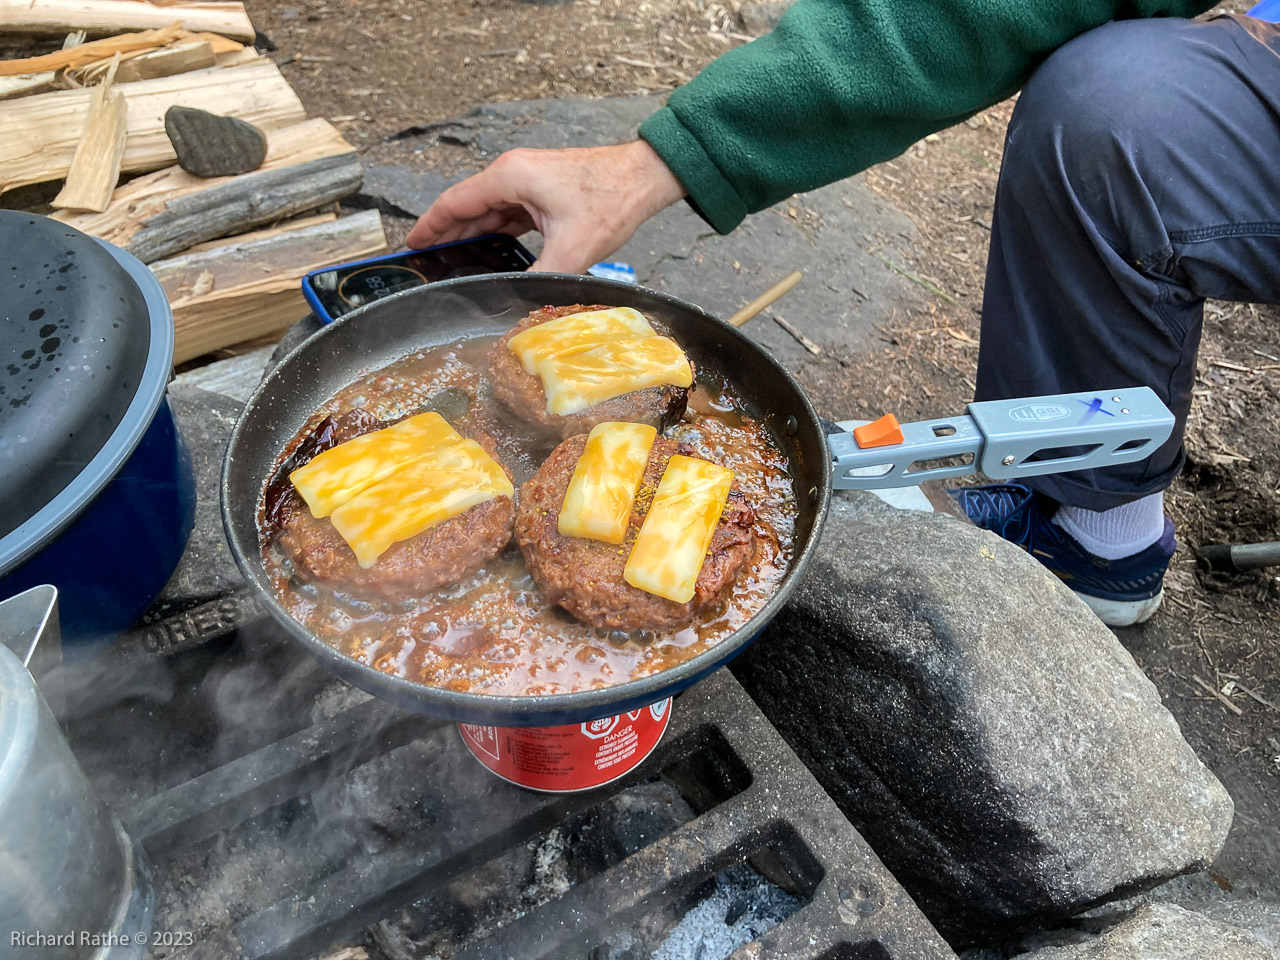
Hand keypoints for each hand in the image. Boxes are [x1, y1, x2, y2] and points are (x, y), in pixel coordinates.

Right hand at [405, 140, 685, 272]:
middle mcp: (512, 174)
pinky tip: (490, 253)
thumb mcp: (573, 248)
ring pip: (487, 211)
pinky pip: (507, 213)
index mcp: (509, 178)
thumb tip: (521, 303)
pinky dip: (495, 232)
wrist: (642, 178)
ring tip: (451, 262)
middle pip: (466, 208)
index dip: (429, 227)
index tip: (410, 247)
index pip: (454, 204)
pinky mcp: (540, 192)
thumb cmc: (611, 199)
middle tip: (426, 264)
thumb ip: (541, 277)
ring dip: (471, 235)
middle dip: (445, 235)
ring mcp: (526, 181)